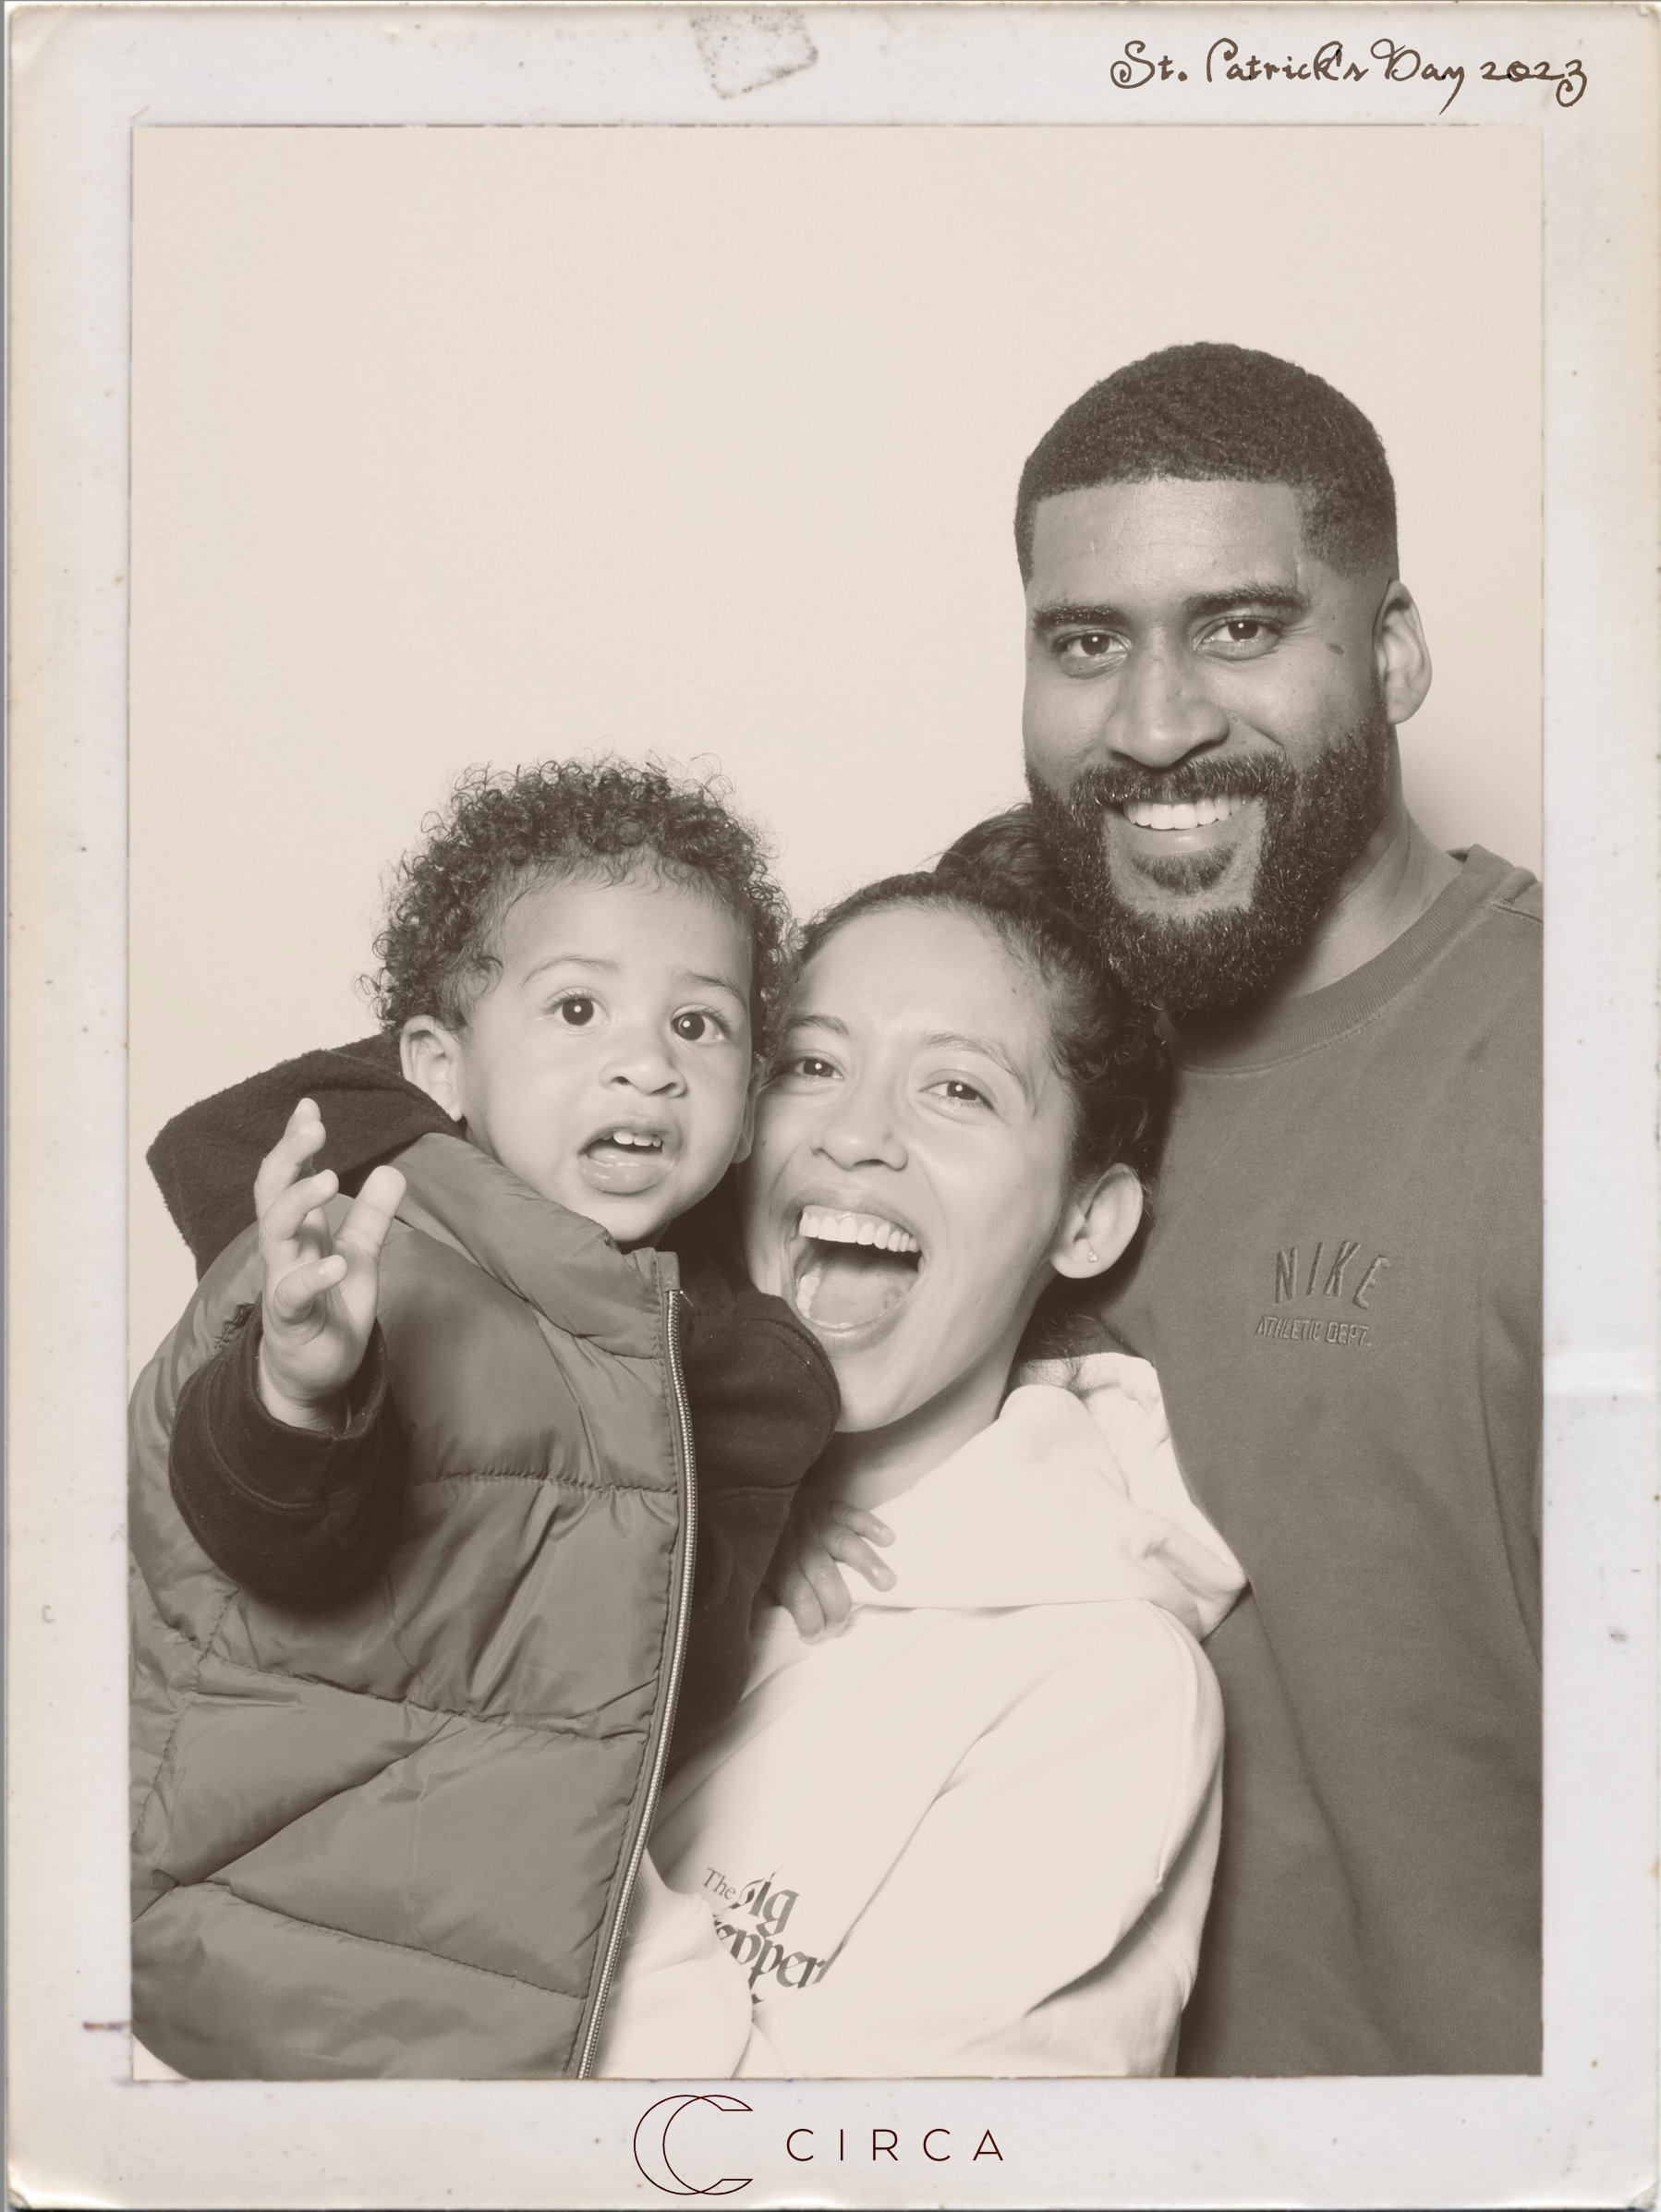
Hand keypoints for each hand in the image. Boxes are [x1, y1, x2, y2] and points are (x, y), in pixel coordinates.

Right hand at [253, 1098, 405, 1431]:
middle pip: (272, 1194)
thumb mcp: (359, 1256)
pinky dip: (314, 1276)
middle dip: (287, 1157)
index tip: (308, 1106)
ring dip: (298, 1204)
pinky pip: (293, 1294)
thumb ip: (370, 1217)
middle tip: (311, 1125)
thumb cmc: (331, 1309)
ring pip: (274, 1234)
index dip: (296, 1143)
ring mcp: (283, 1282)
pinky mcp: (291, 1320)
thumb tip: (390, 1170)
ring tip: (326, 1179)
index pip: (290, 1178)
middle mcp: (285, 1251)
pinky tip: (336, 1262)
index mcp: (301, 1233)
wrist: (316, 1373)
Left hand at [766, 1489, 894, 1638]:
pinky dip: (870, 1525)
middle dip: (837, 1605)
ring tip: (886, 1583)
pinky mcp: (834, 1507)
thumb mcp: (764, 1578)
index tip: (818, 1635)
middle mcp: (800, 1545)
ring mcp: (818, 1524)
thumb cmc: (779, 1553)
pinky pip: (853, 1514)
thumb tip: (769, 1636)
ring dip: (866, 1564)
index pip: (797, 1597)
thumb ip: (766, 1604)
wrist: (779, 1502)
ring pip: (842, 1544)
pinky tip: (887, 1539)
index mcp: (781, 1565)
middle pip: (822, 1576)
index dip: (809, 1620)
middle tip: (844, 1624)